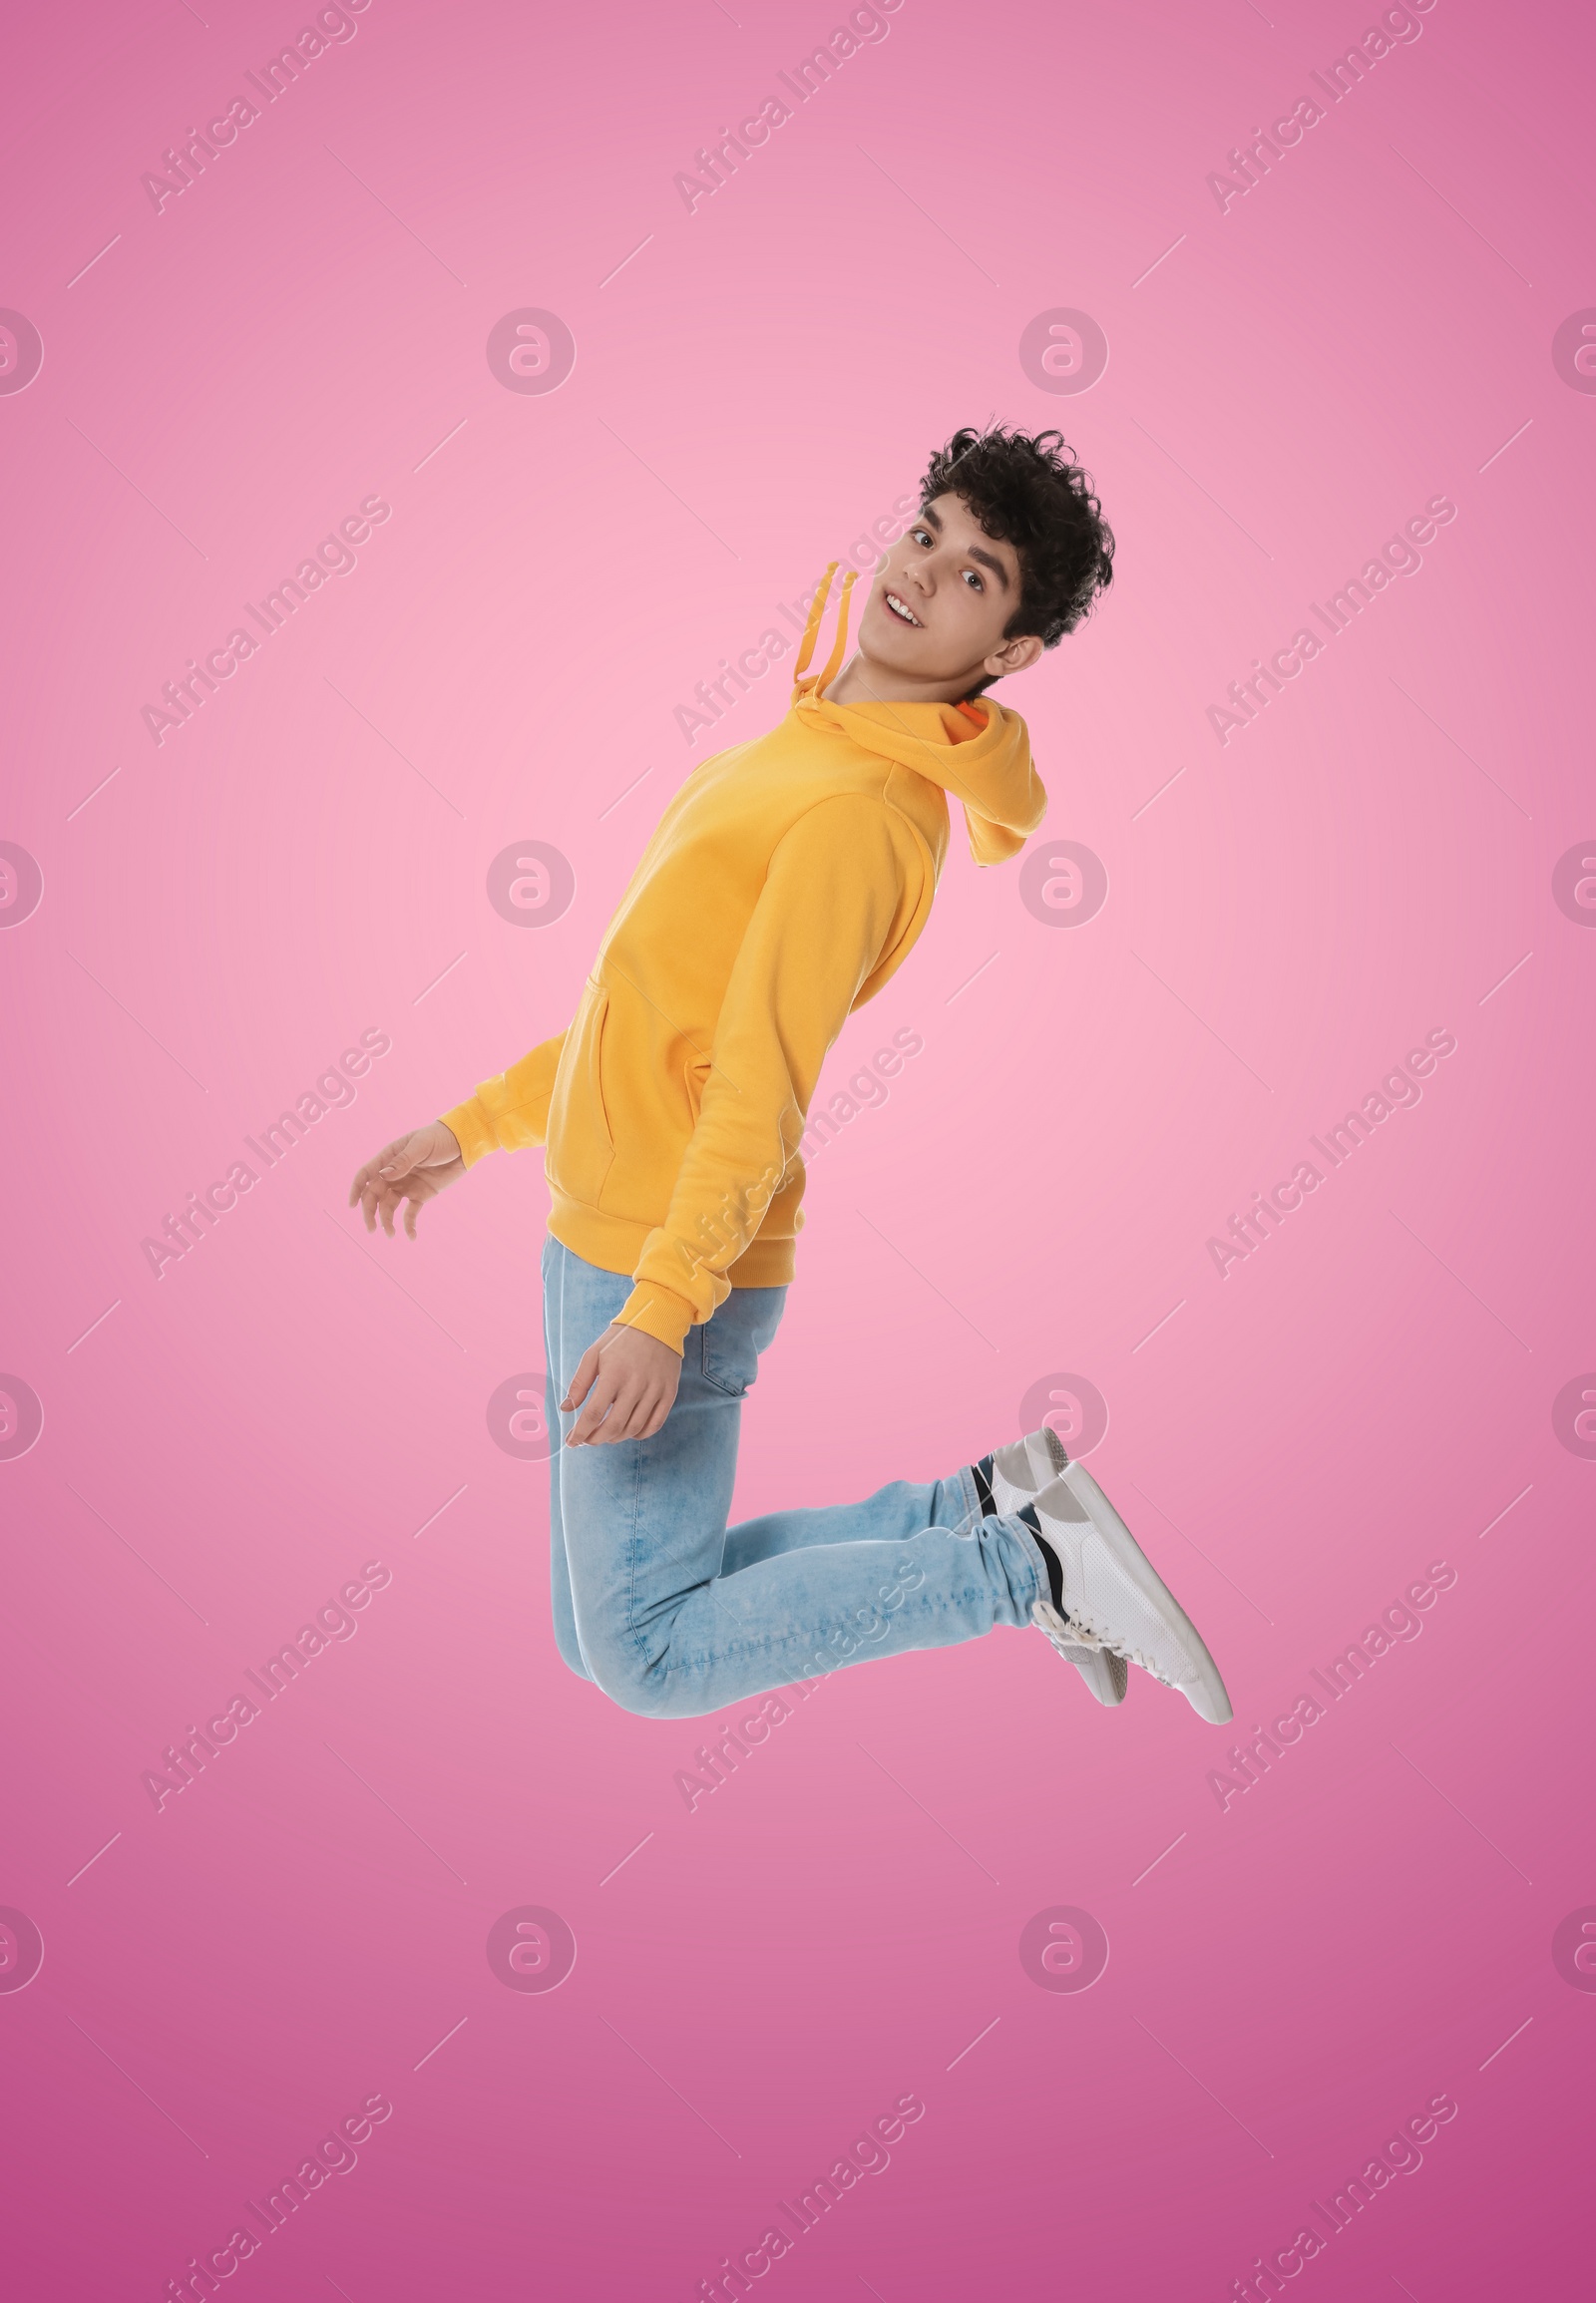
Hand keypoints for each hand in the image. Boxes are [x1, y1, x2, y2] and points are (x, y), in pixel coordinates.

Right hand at [348, 1121, 464, 1237]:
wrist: (463, 1144)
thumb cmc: (439, 1138)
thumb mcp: (421, 1146)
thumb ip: (403, 1161)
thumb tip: (383, 1176)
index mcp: (389, 1158)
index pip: (366, 1175)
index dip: (356, 1189)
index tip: (352, 1205)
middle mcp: (394, 1174)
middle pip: (374, 1195)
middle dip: (370, 1212)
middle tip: (371, 1229)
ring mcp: (406, 1185)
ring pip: (389, 1207)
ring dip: (387, 1221)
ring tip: (391, 1235)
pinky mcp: (420, 1195)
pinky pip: (410, 1213)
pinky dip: (409, 1225)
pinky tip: (411, 1237)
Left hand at [561, 1322, 680, 1444]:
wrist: (657, 1323)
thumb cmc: (620, 1339)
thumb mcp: (594, 1355)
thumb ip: (579, 1383)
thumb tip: (565, 1408)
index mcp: (614, 1374)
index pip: (594, 1413)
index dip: (581, 1432)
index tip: (572, 1441)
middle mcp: (636, 1385)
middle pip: (614, 1426)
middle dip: (596, 1439)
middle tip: (587, 1440)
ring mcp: (655, 1390)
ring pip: (634, 1428)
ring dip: (616, 1438)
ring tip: (606, 1435)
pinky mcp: (669, 1393)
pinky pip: (655, 1424)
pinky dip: (640, 1434)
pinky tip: (628, 1432)